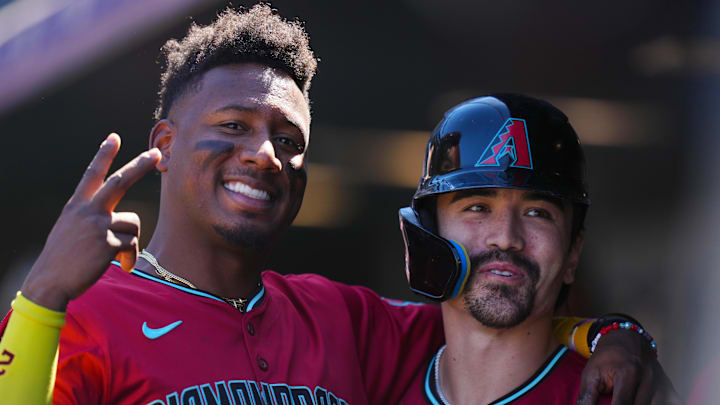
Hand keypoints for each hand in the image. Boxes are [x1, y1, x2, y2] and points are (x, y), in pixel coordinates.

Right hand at [20, 134, 160, 310]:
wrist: (50, 282)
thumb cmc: (63, 259)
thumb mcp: (71, 230)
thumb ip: (92, 218)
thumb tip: (123, 221)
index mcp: (77, 206)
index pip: (92, 174)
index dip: (104, 155)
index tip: (114, 137)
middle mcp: (88, 211)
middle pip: (120, 182)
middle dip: (140, 166)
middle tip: (156, 154)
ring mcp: (98, 226)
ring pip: (133, 224)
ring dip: (131, 242)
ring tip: (118, 256)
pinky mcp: (107, 244)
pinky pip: (132, 245)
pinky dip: (130, 257)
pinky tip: (120, 266)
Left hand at [577, 329, 682, 404]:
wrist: (626, 339)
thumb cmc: (606, 358)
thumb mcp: (591, 373)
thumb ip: (587, 396)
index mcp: (628, 373)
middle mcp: (649, 378)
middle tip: (614, 400)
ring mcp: (661, 383)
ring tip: (627, 400)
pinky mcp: (668, 387)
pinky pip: (669, 401)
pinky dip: (657, 403)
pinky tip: (643, 401)